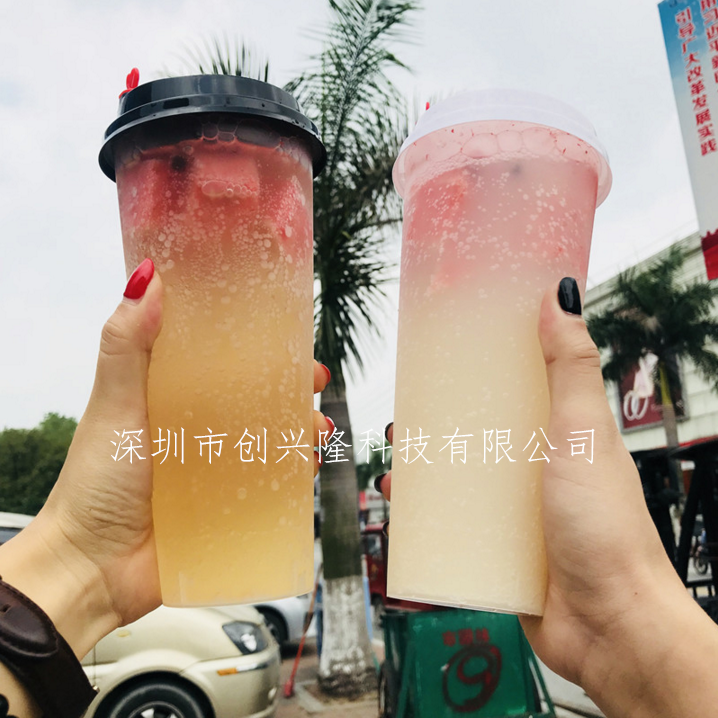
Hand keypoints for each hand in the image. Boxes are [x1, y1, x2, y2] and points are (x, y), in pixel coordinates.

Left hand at [0, 259, 332, 658]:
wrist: (93, 568)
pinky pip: (271, 487)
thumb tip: (148, 276)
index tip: (286, 333)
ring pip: (272, 440)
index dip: (256, 345)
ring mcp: (216, 469)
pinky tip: (306, 470)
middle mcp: (199, 429)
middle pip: (257, 399)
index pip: (222, 361)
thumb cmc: (96, 482)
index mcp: (173, 398)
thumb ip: (128, 344)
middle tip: (314, 383)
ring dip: (301, 431)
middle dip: (292, 389)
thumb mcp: (114, 404)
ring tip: (315, 431)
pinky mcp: (229, 507)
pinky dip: (293, 476)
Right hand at [376, 278, 717, 716]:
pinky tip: (401, 513)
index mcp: (558, 435)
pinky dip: (426, 517)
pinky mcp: (497, 550)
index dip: (480, 369)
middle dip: (436, 422)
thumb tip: (559, 298)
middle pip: (477, 434)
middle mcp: (535, 470)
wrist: (610, 626)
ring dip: (424, 469)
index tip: (445, 352)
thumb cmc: (606, 528)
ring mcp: (515, 512)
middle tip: (403, 415)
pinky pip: (454, 526)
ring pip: (459, 479)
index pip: (514, 389)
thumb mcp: (583, 434)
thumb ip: (571, 368)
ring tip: (394, 463)